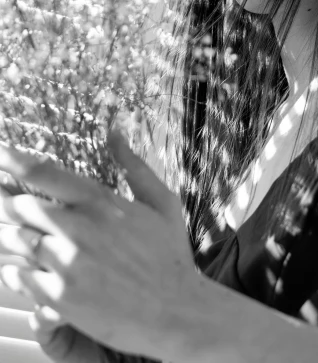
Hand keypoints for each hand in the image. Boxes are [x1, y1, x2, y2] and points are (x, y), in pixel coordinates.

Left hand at [0, 131, 214, 360]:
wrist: (176, 312)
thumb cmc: (170, 255)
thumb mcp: (162, 202)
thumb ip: (133, 165)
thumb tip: (114, 131)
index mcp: (100, 202)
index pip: (43, 173)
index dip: (12, 160)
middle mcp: (78, 228)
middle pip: (19, 206)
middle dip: (9, 203)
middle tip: (8, 205)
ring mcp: (66, 264)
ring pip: (14, 240)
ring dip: (11, 236)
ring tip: (20, 238)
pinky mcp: (58, 297)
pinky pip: (16, 275)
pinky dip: (14, 270)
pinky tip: (25, 269)